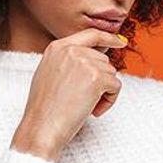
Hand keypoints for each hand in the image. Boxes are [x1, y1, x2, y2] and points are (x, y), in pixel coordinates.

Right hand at [10, 28, 127, 160]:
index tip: (120, 42)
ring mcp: (85, 62)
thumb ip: (68, 61)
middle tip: (84, 99)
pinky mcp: (97, 77)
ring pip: (111, 73)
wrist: (41, 127)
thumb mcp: (49, 74)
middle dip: (100, 79)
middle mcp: (71, 50)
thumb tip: (96, 57)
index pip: (90, 34)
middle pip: (103, 59)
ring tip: (85, 106)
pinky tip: (93, 110)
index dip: (108, 38)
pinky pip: (116, 86)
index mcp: (57, 47)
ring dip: (104, 92)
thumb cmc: (43, 109)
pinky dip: (109, 101)